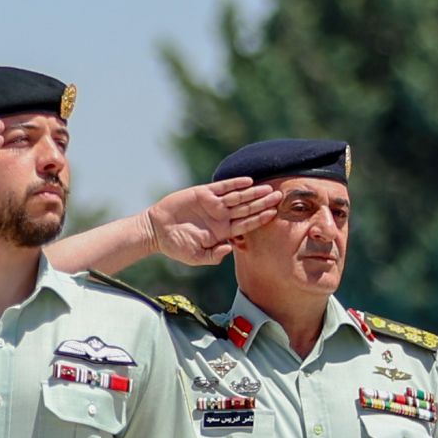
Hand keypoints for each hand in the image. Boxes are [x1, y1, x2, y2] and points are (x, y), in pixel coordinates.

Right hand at [143, 178, 274, 263]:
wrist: (156, 231)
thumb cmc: (176, 246)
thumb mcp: (196, 257)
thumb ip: (213, 255)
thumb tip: (230, 248)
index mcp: (223, 232)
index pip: (247, 224)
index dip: (260, 218)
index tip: (274, 214)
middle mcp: (221, 217)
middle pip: (247, 208)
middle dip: (263, 202)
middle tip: (281, 196)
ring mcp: (213, 204)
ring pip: (238, 197)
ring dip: (253, 192)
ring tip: (269, 188)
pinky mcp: (203, 193)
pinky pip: (222, 187)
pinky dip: (234, 183)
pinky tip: (248, 181)